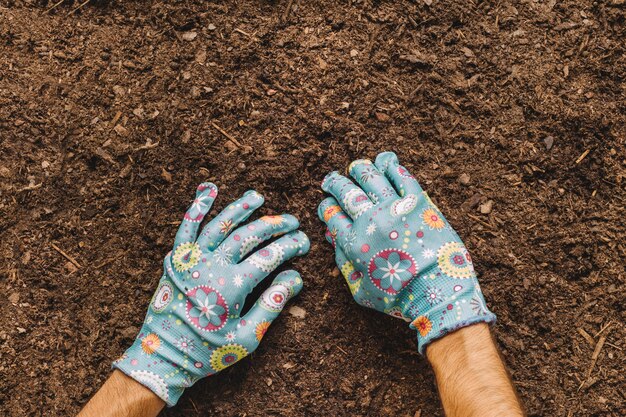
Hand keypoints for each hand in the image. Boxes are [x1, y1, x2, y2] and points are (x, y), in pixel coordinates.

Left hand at [114, 183, 309, 405]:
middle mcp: (211, 267)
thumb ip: (271, 306)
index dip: (289, 246)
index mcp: (231, 287)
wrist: (161, 357)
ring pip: (220, 225)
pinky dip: (197, 207)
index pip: (268, 257)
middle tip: (292, 221)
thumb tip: (295, 279)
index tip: (303, 242)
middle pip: (248, 236)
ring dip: (240, 208)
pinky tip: (209, 190)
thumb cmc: (206, 352)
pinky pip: (186, 227)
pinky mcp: (176, 260)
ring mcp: (191, 261)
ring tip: (258, 197)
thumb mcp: (246, 338)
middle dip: (273, 225)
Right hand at [318, 151, 494, 352]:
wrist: (439, 294)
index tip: (328, 205)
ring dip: (360, 169)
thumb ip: (343, 264)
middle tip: (332, 181)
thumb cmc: (399, 298)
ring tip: (356, 167)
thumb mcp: (361, 291)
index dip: (326, 207)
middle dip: (335, 183)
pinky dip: (390, 166)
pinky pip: (401, 177)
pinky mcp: (418, 202)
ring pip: (370, 177)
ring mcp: (394, 209)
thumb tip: (332, 238)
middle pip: (345, 192)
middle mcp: (370, 222)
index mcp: (353, 244)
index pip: (331, 215)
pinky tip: (384, 162)